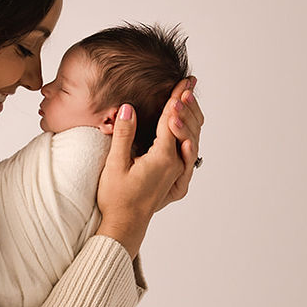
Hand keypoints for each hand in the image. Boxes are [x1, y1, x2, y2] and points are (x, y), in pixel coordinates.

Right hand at [94, 77, 203, 255]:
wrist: (125, 225)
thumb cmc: (116, 198)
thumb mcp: (115, 165)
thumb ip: (124, 135)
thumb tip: (128, 108)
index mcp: (162, 158)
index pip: (170, 121)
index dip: (174, 99)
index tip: (182, 82)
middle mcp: (175, 164)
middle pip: (186, 127)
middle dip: (185, 104)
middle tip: (188, 85)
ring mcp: (178, 173)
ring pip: (191, 140)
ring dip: (189, 119)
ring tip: (188, 101)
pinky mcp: (175, 179)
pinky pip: (189, 154)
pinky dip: (189, 138)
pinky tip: (189, 132)